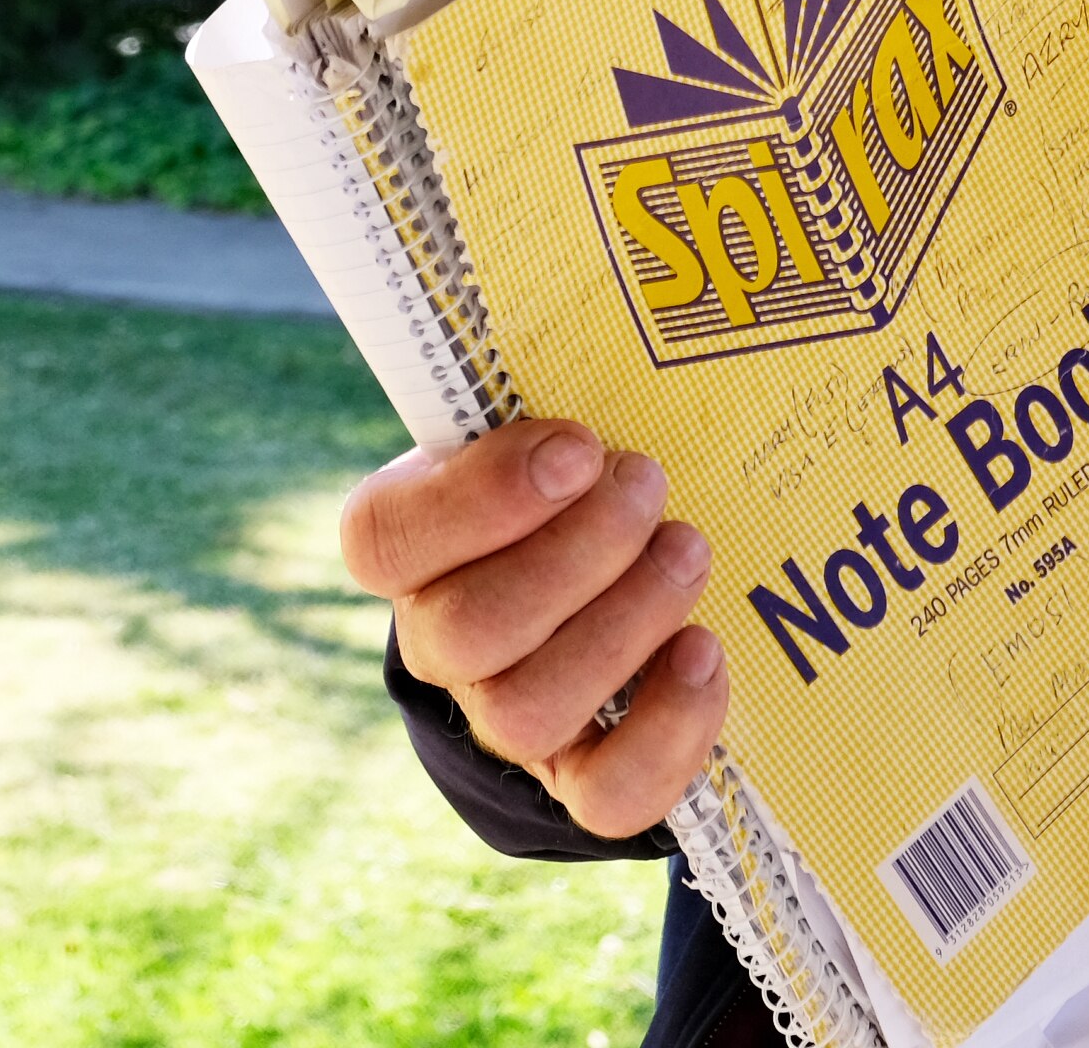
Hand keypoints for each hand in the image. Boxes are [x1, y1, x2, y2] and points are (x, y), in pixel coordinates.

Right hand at [340, 415, 729, 838]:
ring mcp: (505, 715)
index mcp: (414, 541)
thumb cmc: (586, 477)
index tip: (581, 446)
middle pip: (471, 631)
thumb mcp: (561, 422)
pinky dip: (668, 728)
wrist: (616, 586)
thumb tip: (645, 295)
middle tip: (651, 485)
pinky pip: (605, 793)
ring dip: (626, 622)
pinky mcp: (581, 775)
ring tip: (690, 552)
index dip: (480, 499)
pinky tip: (704, 652)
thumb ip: (565, 382)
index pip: (384, 537)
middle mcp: (443, 638)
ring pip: (528, 711)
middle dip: (582, 554)